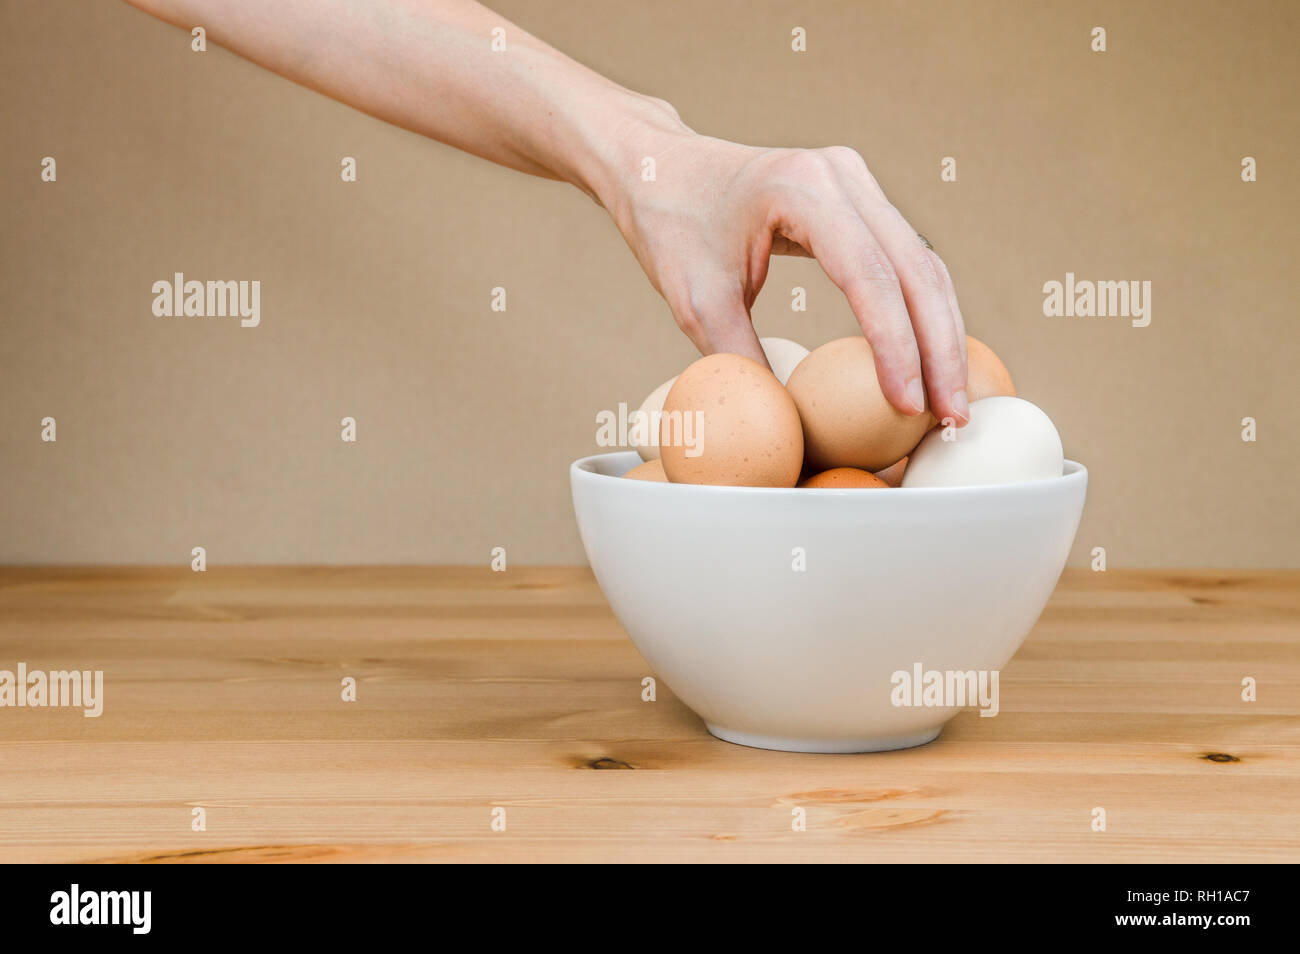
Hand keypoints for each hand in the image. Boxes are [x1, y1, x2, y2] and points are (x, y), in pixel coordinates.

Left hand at [599, 116, 969, 423]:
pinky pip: (907, 260)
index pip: (871, 276)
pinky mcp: (860, 199)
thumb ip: (741, 358)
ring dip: (942, 334)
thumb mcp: (695, 301)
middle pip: (917, 269)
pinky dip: (923, 313)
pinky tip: (930, 363)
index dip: (897, 347)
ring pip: (923, 264)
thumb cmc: (671, 227)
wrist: (661, 168)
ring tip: (950, 402)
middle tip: (951, 416)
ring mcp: (857, 182)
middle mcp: (843, 175)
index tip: (908, 406)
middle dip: (940, 349)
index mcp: (802, 188)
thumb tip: (787, 425)